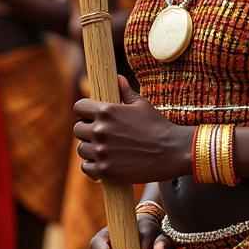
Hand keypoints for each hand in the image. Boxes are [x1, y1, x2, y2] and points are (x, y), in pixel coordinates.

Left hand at [74, 76, 190, 183]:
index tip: (90, 116)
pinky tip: (105, 162)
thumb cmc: (158, 126)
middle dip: (87, 130)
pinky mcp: (105, 170)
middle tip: (100, 135)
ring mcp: (102, 151)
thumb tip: (117, 77)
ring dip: (90, 149)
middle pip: (78, 129)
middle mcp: (100, 130)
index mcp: (107, 111)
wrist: (171, 152)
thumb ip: (125, 91)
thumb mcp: (142, 105)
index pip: (79, 107)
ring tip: (104, 149)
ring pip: (82, 149)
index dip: (84, 111)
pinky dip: (93, 166)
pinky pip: (86, 167)